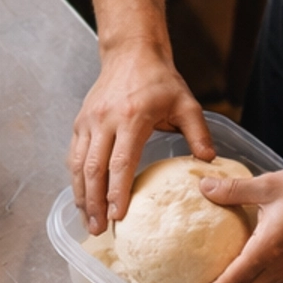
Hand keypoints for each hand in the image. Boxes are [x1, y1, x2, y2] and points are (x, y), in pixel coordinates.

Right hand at [69, 41, 211, 233]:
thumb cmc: (160, 80)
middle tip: (98, 229)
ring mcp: (88, 121)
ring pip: (77, 165)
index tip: (118, 216)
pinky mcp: (80, 122)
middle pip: (93, 169)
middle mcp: (105, 121)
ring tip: (87, 221)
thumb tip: (209, 162)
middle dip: (94, 203)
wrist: (131, 52)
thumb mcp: (186, 103)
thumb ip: (198, 133)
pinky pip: (73, 155)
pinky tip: (81, 198)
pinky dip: (75, 180)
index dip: (116, 192)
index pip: (120, 162)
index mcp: (132, 118)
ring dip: (81, 196)